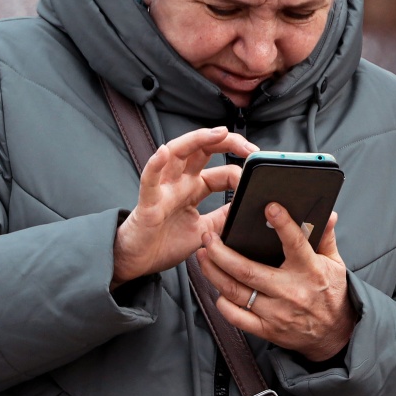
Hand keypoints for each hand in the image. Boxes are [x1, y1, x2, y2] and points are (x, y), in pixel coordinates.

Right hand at [112, 126, 256, 284]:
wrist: (138, 262)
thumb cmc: (165, 243)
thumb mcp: (205, 230)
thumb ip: (224, 218)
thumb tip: (248, 209)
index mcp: (194, 189)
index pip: (222, 172)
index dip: (241, 173)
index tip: (257, 181)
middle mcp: (179, 182)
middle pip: (203, 150)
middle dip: (227, 143)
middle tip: (251, 149)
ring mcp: (163, 188)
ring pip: (178, 153)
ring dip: (198, 140)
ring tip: (218, 133)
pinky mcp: (148, 202)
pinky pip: (150, 179)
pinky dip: (156, 164)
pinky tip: (164, 152)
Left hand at [197, 205, 355, 362]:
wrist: (336, 335)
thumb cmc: (333, 296)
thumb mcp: (335, 264)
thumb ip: (326, 238)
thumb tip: (328, 215)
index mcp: (310, 271)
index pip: (295, 243)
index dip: (283, 224)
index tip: (270, 208)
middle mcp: (291, 291)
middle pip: (247, 271)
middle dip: (221, 252)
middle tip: (208, 237)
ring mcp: (277, 313)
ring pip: (236, 292)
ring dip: (213, 273)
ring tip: (202, 256)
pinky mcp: (268, 330)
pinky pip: (237, 317)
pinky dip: (223, 303)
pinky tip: (217, 289)